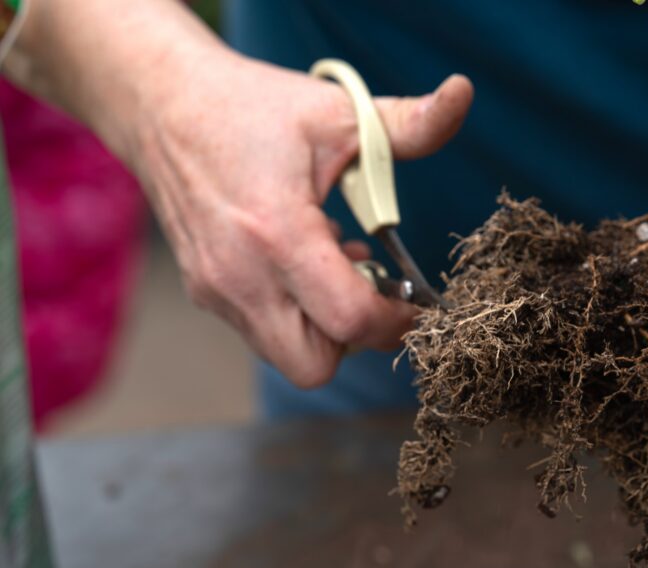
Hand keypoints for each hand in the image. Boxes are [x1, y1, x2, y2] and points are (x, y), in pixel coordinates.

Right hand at [131, 52, 473, 386]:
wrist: (160, 105)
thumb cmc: (248, 107)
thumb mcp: (337, 112)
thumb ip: (408, 121)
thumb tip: (462, 95)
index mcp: (277, 234)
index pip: (349, 320)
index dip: (396, 321)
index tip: (415, 300)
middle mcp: (239, 275)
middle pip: (314, 365)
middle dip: (357, 339)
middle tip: (377, 290)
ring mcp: (215, 290)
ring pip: (286, 354)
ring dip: (325, 327)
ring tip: (337, 264)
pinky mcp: (204, 292)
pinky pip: (261, 331)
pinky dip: (295, 313)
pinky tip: (304, 262)